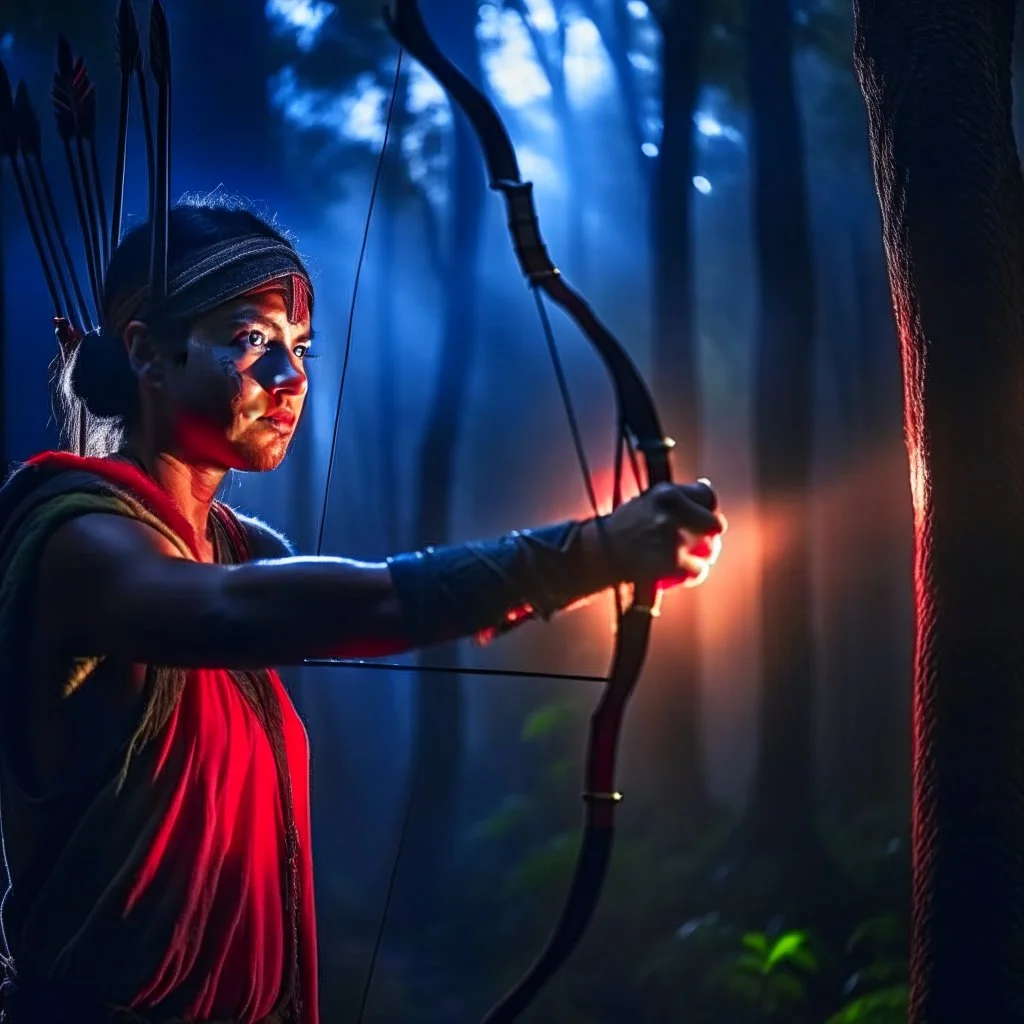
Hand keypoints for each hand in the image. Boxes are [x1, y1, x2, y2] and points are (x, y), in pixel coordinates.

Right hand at [580, 480, 725, 588]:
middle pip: (714, 523)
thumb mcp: (647, 500)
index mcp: (667, 493)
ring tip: (688, 557)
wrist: (600, 552)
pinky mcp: (672, 563)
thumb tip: (705, 488)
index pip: (707, 496)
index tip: (702, 513)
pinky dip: (692, 573)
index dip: (707, 507)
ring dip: (702, 556)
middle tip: (700, 539)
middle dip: (710, 533)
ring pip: (709, 550)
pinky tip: (682, 572)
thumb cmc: (623, 526)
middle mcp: (672, 513)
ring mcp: (674, 539)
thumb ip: (676, 497)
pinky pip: (698, 570)